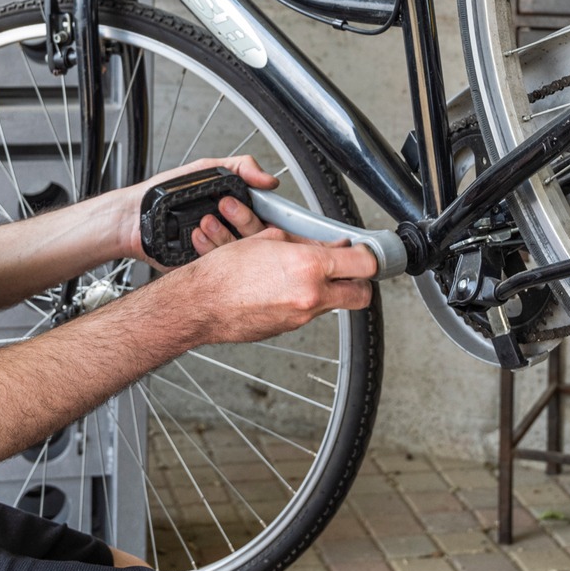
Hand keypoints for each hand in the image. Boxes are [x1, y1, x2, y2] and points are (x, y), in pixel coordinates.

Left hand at [106, 155, 276, 268]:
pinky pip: (218, 265)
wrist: (135, 217)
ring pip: (240, 254)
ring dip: (224, 236)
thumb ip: (240, 167)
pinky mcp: (204, 267)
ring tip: (204, 221)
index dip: (270, 216)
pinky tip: (195, 236)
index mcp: (237, 210)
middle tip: (225, 205)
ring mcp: (219, 252)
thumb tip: (269, 180)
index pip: (268, 219)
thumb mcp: (205, 169)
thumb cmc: (165, 192)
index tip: (264, 207)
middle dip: (244, 220)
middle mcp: (231, 232)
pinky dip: (209, 250)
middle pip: (259, 237)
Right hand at [170, 228, 376, 344]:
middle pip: (361, 294)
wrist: (200, 304)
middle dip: (360, 281)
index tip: (364, 251)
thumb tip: (326, 246)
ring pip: (336, 304)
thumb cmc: (225, 272)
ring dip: (332, 290)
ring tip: (312, 275)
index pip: (363, 264)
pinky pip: (311, 313)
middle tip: (351, 269)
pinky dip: (308, 301)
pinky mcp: (290, 329)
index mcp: (308, 266)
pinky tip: (289, 288)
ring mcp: (302, 316)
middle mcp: (311, 295)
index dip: (369, 256)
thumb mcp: (268, 242)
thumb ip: (304, 244)